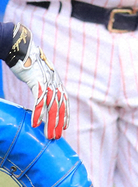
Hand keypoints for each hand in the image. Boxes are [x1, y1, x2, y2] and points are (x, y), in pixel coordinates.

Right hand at [7, 23, 67, 139]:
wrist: (23, 49)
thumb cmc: (29, 64)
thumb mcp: (39, 76)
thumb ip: (43, 87)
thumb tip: (42, 97)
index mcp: (56, 82)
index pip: (64, 101)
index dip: (65, 114)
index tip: (65, 126)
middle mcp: (54, 83)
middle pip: (59, 106)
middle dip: (59, 123)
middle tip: (57, 137)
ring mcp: (47, 82)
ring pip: (51, 106)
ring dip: (50, 122)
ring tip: (48, 134)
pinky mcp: (37, 82)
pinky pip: (39, 100)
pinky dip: (38, 112)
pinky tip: (36, 124)